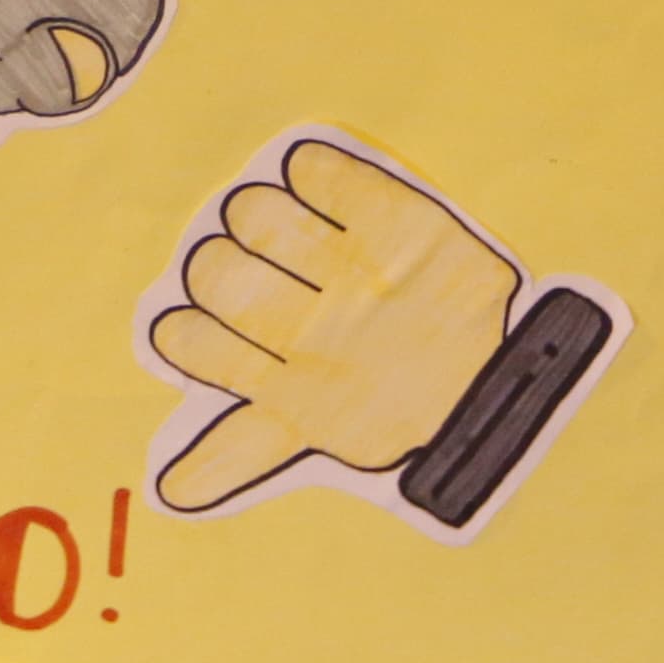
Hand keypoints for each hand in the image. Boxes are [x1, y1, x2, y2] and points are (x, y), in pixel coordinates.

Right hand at [147, 137, 522, 510]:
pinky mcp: (399, 224)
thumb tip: (167, 492)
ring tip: (279, 229)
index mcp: (292, 388)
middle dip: (216, 265)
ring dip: (256, 216)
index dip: (185, 329)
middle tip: (249, 268)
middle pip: (216, 272)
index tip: (208, 324)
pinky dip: (308, 171)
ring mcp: (360, 274)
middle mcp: (321, 331)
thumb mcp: (313, 434)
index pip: (191, 342)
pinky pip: (325, 176)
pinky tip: (312, 186)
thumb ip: (237, 452)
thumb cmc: (385, 405)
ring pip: (259, 217)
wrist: (496, 384)